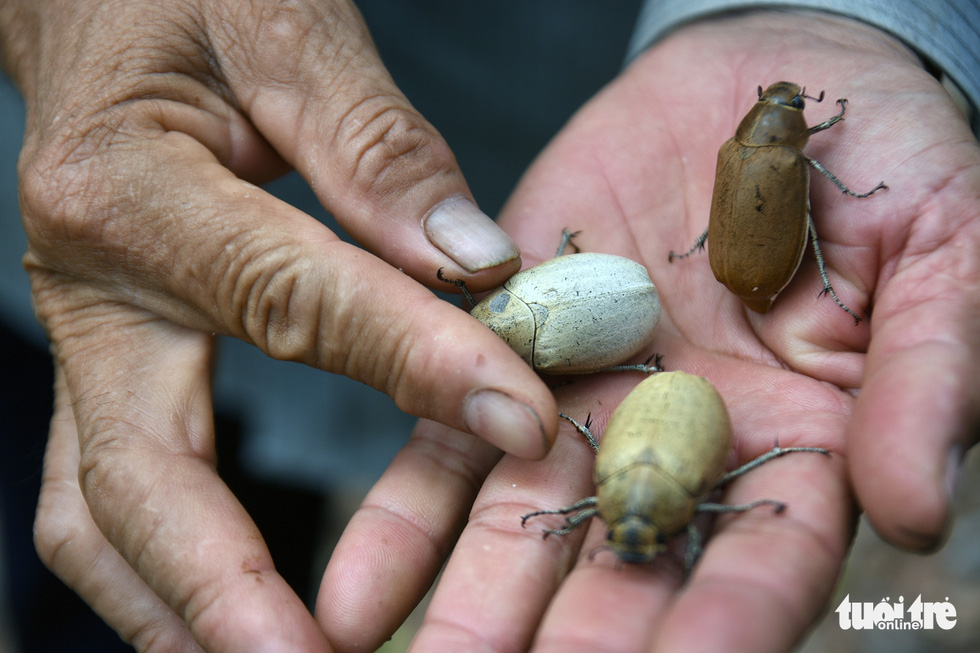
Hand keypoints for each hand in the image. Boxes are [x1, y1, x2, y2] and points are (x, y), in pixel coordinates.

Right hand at [6, 0, 560, 649]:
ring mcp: (86, 336)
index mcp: (128, 188)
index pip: (291, 301)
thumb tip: (474, 264)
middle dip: (223, 592)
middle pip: (136, 476)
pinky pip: (115, 489)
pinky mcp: (109, 359)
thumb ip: (376, 150)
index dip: (415, 364)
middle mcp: (88, 286)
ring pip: (101, 514)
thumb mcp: (285, 29)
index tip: (524, 421)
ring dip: (181, 610)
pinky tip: (239, 613)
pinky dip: (171, 570)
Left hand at [320, 11, 979, 650]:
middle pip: (623, 568)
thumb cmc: (887, 167)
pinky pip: (445, 441)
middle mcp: (677, 447)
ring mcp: (586, 404)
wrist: (763, 88)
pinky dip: (403, 521)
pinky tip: (353, 599)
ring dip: (471, 609)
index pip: (760, 559)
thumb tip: (915, 512)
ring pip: (521, 526)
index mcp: (797, 446)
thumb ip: (927, 378)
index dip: (722, 622)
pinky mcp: (506, 349)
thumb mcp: (945, 256)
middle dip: (569, 644)